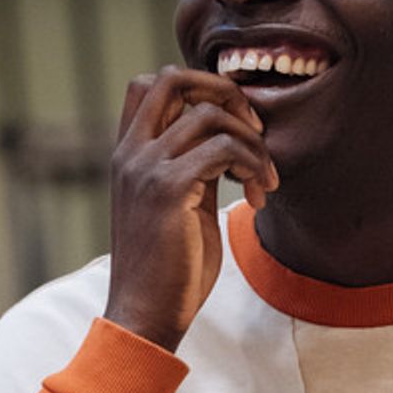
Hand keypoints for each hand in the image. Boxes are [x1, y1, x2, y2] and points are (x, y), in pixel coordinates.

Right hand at [104, 66, 276, 352]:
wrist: (146, 316)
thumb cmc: (169, 270)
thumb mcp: (181, 206)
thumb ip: (196, 169)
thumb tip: (231, 144)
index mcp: (128, 154)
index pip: (151, 85)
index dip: (199, 89)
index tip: (233, 128)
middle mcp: (130, 153)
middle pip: (171, 77)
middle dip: (224, 92)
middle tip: (254, 132)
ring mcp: (145, 168)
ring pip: (209, 113)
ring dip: (251, 141)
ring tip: (264, 179)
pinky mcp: (168, 189)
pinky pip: (223, 149)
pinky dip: (254, 165)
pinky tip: (260, 196)